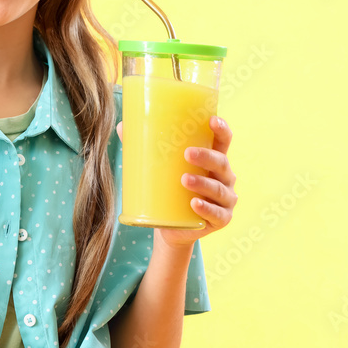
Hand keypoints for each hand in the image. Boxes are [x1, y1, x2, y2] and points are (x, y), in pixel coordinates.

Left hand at [115, 116, 237, 248]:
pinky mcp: (221, 220)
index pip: (222, 141)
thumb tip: (122, 126)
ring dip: (203, 183)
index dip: (222, 129)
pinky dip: (207, 209)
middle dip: (206, 156)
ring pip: (218, 189)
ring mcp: (225, 200)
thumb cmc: (169, 190)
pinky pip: (217, 214)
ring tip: (184, 179)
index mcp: (213, 160)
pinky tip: (195, 204)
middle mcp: (224, 178)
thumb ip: (144, 148)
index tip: (212, 120)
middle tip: (187, 153)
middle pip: (221, 163)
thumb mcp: (161, 169)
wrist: (171, 227)